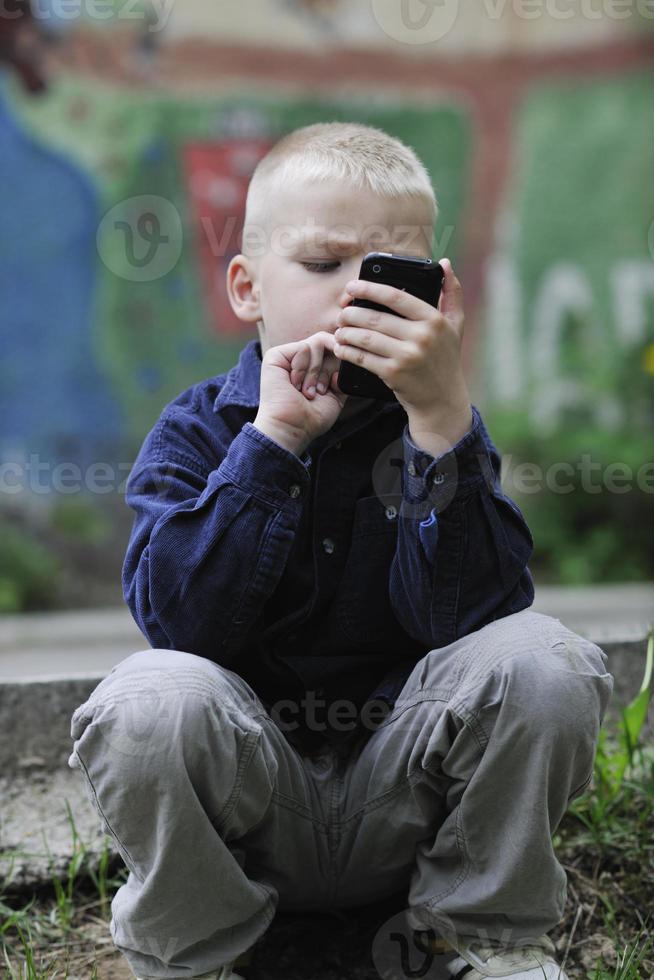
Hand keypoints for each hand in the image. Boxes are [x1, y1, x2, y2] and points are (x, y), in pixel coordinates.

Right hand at [254, 330, 348, 456]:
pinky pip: (304, 347)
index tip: (329, 389)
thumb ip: (343, 374)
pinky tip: (295, 385)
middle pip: (327, 342)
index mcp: (313, 367)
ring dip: (315, 372)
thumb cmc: (312, 417)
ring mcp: (288, 356)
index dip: (337, 365)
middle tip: (319, 390)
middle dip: (328, 369)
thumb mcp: (336, 395)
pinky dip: (304, 369)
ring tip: (307, 391)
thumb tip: (347, 356)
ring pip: (317, 343)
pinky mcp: (276, 355)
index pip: (334, 348)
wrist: (292, 428)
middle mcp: (300, 359)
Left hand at [333, 258, 471, 447]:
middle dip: (351, 313)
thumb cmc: (446, 359)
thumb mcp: (456, 325)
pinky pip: (362, 358)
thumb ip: (452, 293)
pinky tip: (341, 348)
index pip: (396, 297)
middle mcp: (421, 336)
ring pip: (365, 337)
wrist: (442, 400)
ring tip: (339, 330)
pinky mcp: (393, 374)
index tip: (352, 285)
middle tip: (341, 313)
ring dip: (345, 332)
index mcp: (434, 319)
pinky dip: (347, 352)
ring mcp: (406, 356)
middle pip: (374, 317)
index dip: (369, 288)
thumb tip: (445, 262)